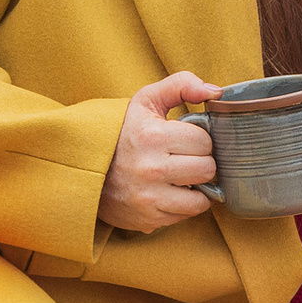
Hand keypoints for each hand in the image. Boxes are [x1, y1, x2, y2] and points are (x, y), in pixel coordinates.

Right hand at [102, 73, 219, 231]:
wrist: (86, 168)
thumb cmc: (123, 131)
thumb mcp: (145, 101)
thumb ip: (181, 85)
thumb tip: (216, 92)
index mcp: (153, 136)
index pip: (205, 141)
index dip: (199, 139)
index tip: (185, 140)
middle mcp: (151, 168)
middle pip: (207, 169)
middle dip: (201, 162)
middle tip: (185, 158)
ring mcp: (149, 197)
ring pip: (202, 198)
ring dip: (197, 187)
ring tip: (182, 177)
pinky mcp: (148, 218)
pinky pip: (186, 215)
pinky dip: (184, 204)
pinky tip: (171, 191)